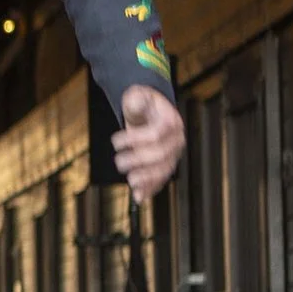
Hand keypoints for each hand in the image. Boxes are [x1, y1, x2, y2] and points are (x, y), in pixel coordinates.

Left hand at [114, 86, 184, 203]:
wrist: (150, 114)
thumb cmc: (143, 105)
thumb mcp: (137, 95)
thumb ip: (136, 98)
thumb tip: (135, 100)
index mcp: (171, 120)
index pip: (156, 133)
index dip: (135, 138)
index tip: (116, 140)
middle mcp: (176, 139)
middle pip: (160, 154)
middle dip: (138, 159)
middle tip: (118, 161)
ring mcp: (173, 154)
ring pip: (163, 170)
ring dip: (147, 178)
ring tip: (131, 181)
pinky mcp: (166, 165)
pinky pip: (161, 179)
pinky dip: (151, 189)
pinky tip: (140, 197)